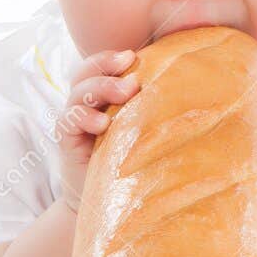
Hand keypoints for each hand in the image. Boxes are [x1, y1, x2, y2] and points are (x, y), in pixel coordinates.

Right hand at [57, 47, 140, 212]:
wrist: (110, 200)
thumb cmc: (135, 162)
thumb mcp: (146, 130)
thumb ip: (154, 107)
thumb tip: (190, 88)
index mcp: (105, 94)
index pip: (102, 65)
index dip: (112, 58)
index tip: (134, 56)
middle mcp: (87, 102)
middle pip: (86, 72)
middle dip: (106, 67)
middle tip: (132, 78)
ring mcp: (75, 119)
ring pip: (79, 92)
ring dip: (102, 88)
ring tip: (126, 94)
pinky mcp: (67, 138)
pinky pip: (70, 119)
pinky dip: (85, 117)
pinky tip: (103, 124)